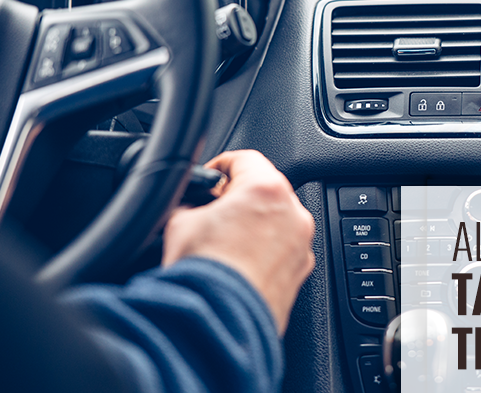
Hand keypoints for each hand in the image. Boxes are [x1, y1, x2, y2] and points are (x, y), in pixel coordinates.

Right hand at [162, 150, 314, 334]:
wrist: (219, 323)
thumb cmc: (204, 276)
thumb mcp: (180, 223)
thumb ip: (191, 203)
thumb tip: (191, 205)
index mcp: (267, 189)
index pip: (244, 158)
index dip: (220, 165)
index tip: (210, 176)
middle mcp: (293, 213)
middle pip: (266, 188)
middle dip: (239, 196)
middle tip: (213, 210)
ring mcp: (301, 244)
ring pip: (278, 220)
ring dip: (255, 223)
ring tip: (224, 241)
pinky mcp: (300, 271)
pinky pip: (283, 248)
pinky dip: (265, 249)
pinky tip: (238, 263)